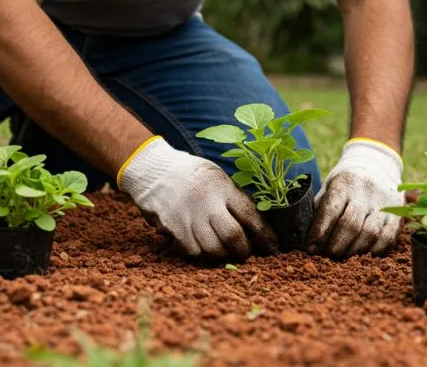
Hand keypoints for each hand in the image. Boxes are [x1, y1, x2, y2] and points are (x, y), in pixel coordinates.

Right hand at [118, 136, 278, 258]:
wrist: (153, 170)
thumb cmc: (192, 174)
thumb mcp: (217, 177)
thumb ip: (234, 198)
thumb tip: (256, 225)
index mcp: (222, 187)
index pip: (250, 216)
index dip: (265, 236)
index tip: (274, 247)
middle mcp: (206, 203)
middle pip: (233, 236)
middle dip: (245, 250)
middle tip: (247, 253)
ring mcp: (189, 218)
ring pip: (214, 249)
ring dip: (225, 255)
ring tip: (227, 252)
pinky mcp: (174, 229)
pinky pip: (195, 252)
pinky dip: (204, 254)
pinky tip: (207, 249)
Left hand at [307, 139, 403, 257]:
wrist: (377, 165)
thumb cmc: (346, 184)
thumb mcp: (330, 188)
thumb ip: (320, 210)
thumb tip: (309, 242)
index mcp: (344, 183)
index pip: (330, 210)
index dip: (319, 232)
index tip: (310, 248)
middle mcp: (366, 191)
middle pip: (350, 225)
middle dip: (336, 245)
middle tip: (328, 255)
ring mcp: (384, 203)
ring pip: (370, 234)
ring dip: (354, 251)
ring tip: (343, 257)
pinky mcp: (397, 214)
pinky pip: (387, 238)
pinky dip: (373, 251)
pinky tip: (362, 255)